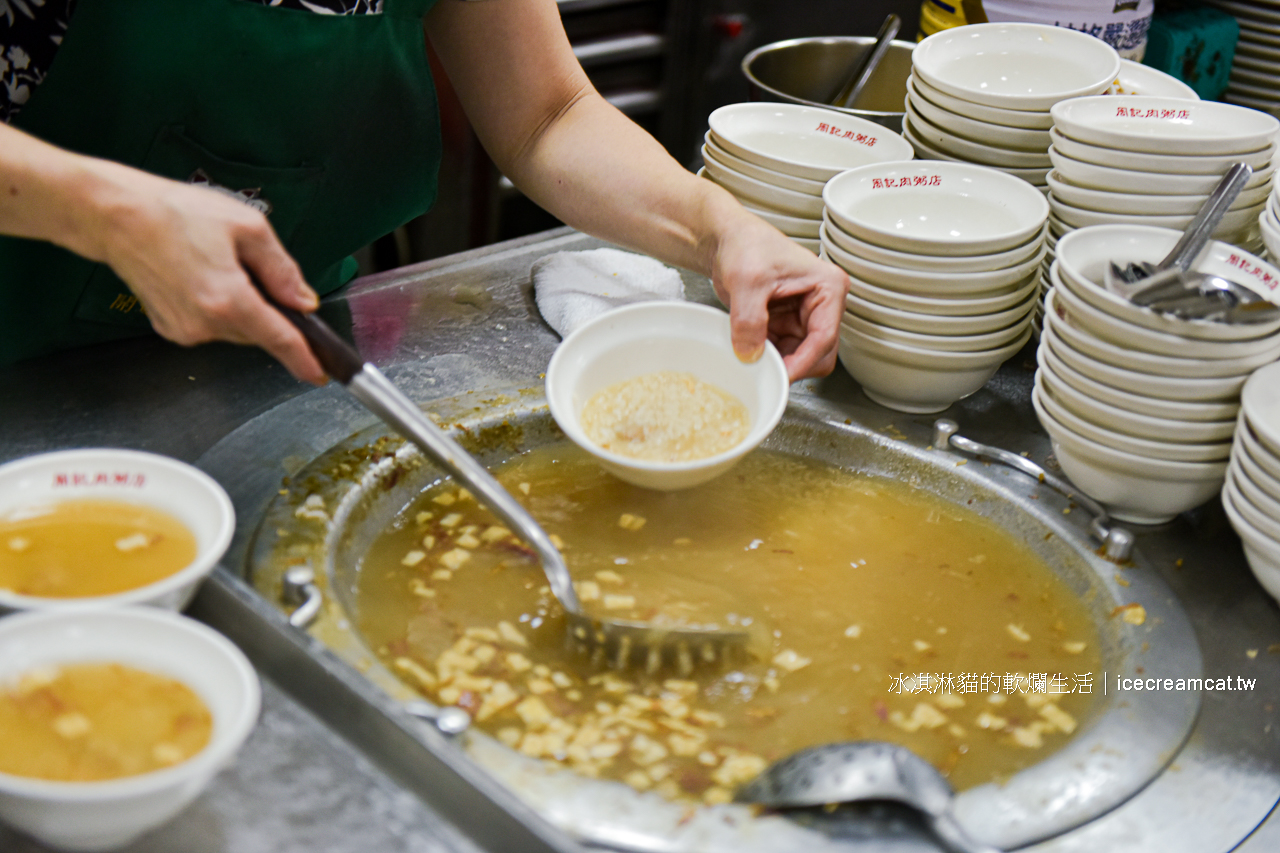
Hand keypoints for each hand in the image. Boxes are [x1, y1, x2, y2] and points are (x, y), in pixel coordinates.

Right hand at [81, 162, 325, 383]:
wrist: (116, 216)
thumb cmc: (174, 213)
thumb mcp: (247, 227)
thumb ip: (282, 270)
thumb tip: (304, 300)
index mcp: (229, 299)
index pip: (281, 340)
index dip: (305, 359)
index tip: (320, 373)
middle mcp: (206, 323)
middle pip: (259, 333)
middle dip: (269, 312)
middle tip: (252, 271)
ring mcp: (185, 330)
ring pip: (236, 331)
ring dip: (242, 308)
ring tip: (217, 265)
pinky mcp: (171, 329)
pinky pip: (211, 326)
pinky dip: (218, 308)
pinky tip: (201, 277)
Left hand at [710, 214, 848, 381]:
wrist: (727, 241)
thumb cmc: (747, 245)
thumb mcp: (747, 281)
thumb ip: (749, 320)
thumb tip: (751, 354)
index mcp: (828, 287)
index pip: (824, 337)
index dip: (803, 362)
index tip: (782, 376)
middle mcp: (822, 304)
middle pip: (819, 354)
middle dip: (793, 364)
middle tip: (766, 372)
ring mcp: (804, 317)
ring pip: (801, 357)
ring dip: (778, 362)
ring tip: (752, 357)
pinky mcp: (786, 325)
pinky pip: (783, 353)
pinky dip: (768, 358)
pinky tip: (749, 350)